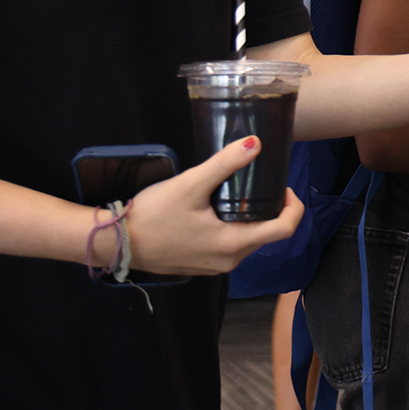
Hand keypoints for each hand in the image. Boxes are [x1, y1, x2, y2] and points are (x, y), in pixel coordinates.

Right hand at [123, 136, 304, 275]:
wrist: (115, 242)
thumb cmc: (152, 215)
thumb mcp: (190, 184)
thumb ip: (224, 164)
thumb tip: (255, 143)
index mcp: (233, 244)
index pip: (284, 229)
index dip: (293, 206)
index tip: (284, 186)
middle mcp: (229, 261)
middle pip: (267, 235)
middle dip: (271, 209)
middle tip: (261, 183)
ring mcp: (215, 266)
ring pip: (249, 241)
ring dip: (252, 219)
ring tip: (240, 194)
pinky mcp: (201, 265)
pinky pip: (230, 248)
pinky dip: (234, 229)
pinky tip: (219, 211)